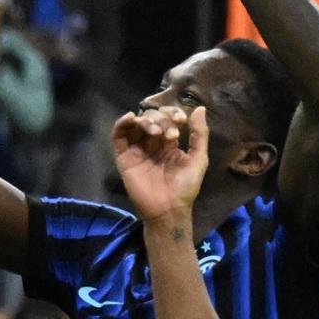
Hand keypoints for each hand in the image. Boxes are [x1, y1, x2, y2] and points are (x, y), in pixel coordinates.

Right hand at [110, 104, 209, 227]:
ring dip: (145, 120)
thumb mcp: (198, 159)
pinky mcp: (124, 157)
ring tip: (156, 131)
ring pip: (135, 124)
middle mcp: (152, 144)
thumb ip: (199, 134)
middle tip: (169, 133)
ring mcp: (137, 150)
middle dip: (161, 119)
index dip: (173, 114)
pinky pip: (118, 136)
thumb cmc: (185, 187)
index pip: (167, 119)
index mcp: (169, 144)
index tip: (181, 120)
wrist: (169, 209)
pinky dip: (122, 123)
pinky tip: (130, 118)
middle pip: (151, 119)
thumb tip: (200, 109)